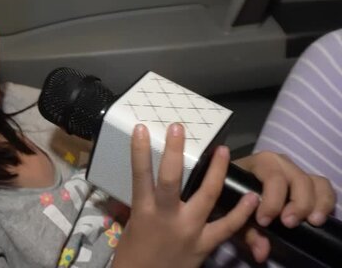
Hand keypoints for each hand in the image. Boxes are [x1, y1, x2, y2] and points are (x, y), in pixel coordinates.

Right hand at [112, 123, 258, 267]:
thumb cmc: (133, 256)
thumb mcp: (131, 226)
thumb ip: (141, 205)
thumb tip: (142, 185)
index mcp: (143, 212)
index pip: (139, 175)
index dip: (139, 151)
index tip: (142, 128)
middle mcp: (166, 218)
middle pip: (171, 179)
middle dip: (174, 151)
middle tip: (179, 128)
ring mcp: (188, 230)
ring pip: (207, 195)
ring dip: (217, 171)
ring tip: (224, 150)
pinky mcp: (204, 245)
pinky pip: (227, 227)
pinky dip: (242, 212)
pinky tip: (251, 196)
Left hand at [234, 151, 336, 261]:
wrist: (236, 184)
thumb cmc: (234, 194)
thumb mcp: (235, 211)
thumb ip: (248, 231)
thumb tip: (261, 253)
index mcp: (259, 163)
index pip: (273, 177)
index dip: (272, 201)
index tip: (264, 220)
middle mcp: (280, 162)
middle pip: (299, 179)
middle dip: (297, 204)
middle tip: (288, 223)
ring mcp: (295, 170)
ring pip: (314, 182)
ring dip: (316, 204)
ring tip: (311, 222)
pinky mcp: (308, 180)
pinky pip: (323, 186)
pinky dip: (325, 201)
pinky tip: (318, 218)